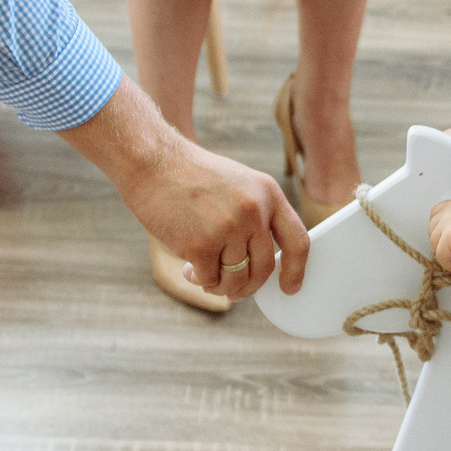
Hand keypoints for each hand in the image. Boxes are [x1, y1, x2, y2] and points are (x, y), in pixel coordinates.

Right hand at [131, 139, 309, 299]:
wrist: (152, 160)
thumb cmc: (191, 175)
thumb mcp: (238, 184)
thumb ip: (254, 216)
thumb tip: (258, 265)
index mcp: (268, 193)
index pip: (297, 240)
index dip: (296, 270)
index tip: (289, 288)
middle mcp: (253, 211)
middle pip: (264, 268)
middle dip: (248, 286)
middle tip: (233, 290)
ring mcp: (228, 228)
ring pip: (236, 280)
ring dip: (219, 285)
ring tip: (202, 273)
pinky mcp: (201, 245)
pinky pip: (209, 279)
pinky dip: (199, 280)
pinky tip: (188, 268)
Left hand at [428, 196, 450, 272]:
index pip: (438, 212)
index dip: (440, 228)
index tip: (446, 240)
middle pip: (433, 227)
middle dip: (440, 242)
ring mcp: (448, 221)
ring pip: (434, 241)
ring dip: (444, 253)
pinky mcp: (448, 237)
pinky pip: (440, 255)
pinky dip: (449, 264)